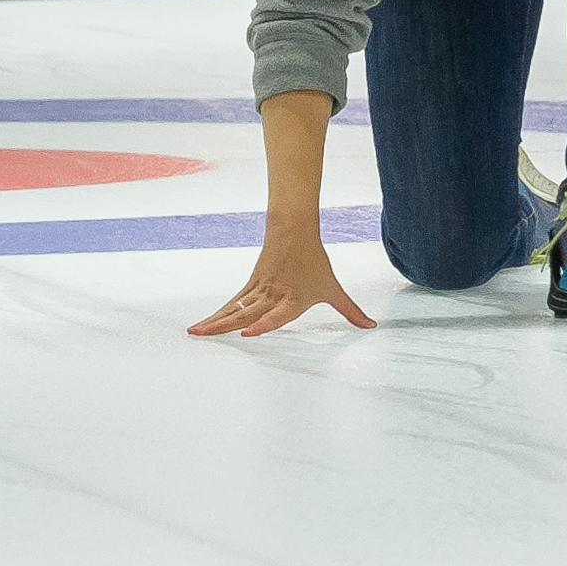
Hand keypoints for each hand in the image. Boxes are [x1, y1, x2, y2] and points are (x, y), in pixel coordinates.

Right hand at [188, 237, 374, 336]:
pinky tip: (204, 325)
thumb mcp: (333, 289)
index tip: (248, 333)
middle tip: (205, 335)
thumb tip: (370, 325)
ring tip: (196, 332)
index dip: (264, 324)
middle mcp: (273, 296)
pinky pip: (232, 304)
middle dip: (225, 326)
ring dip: (214, 321)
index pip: (277, 314)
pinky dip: (218, 315)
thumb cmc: (314, 262)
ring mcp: (258, 290)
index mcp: (293, 300)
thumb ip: (350, 311)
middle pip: (246, 313)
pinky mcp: (250, 285)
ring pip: (234, 309)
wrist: (295, 230)